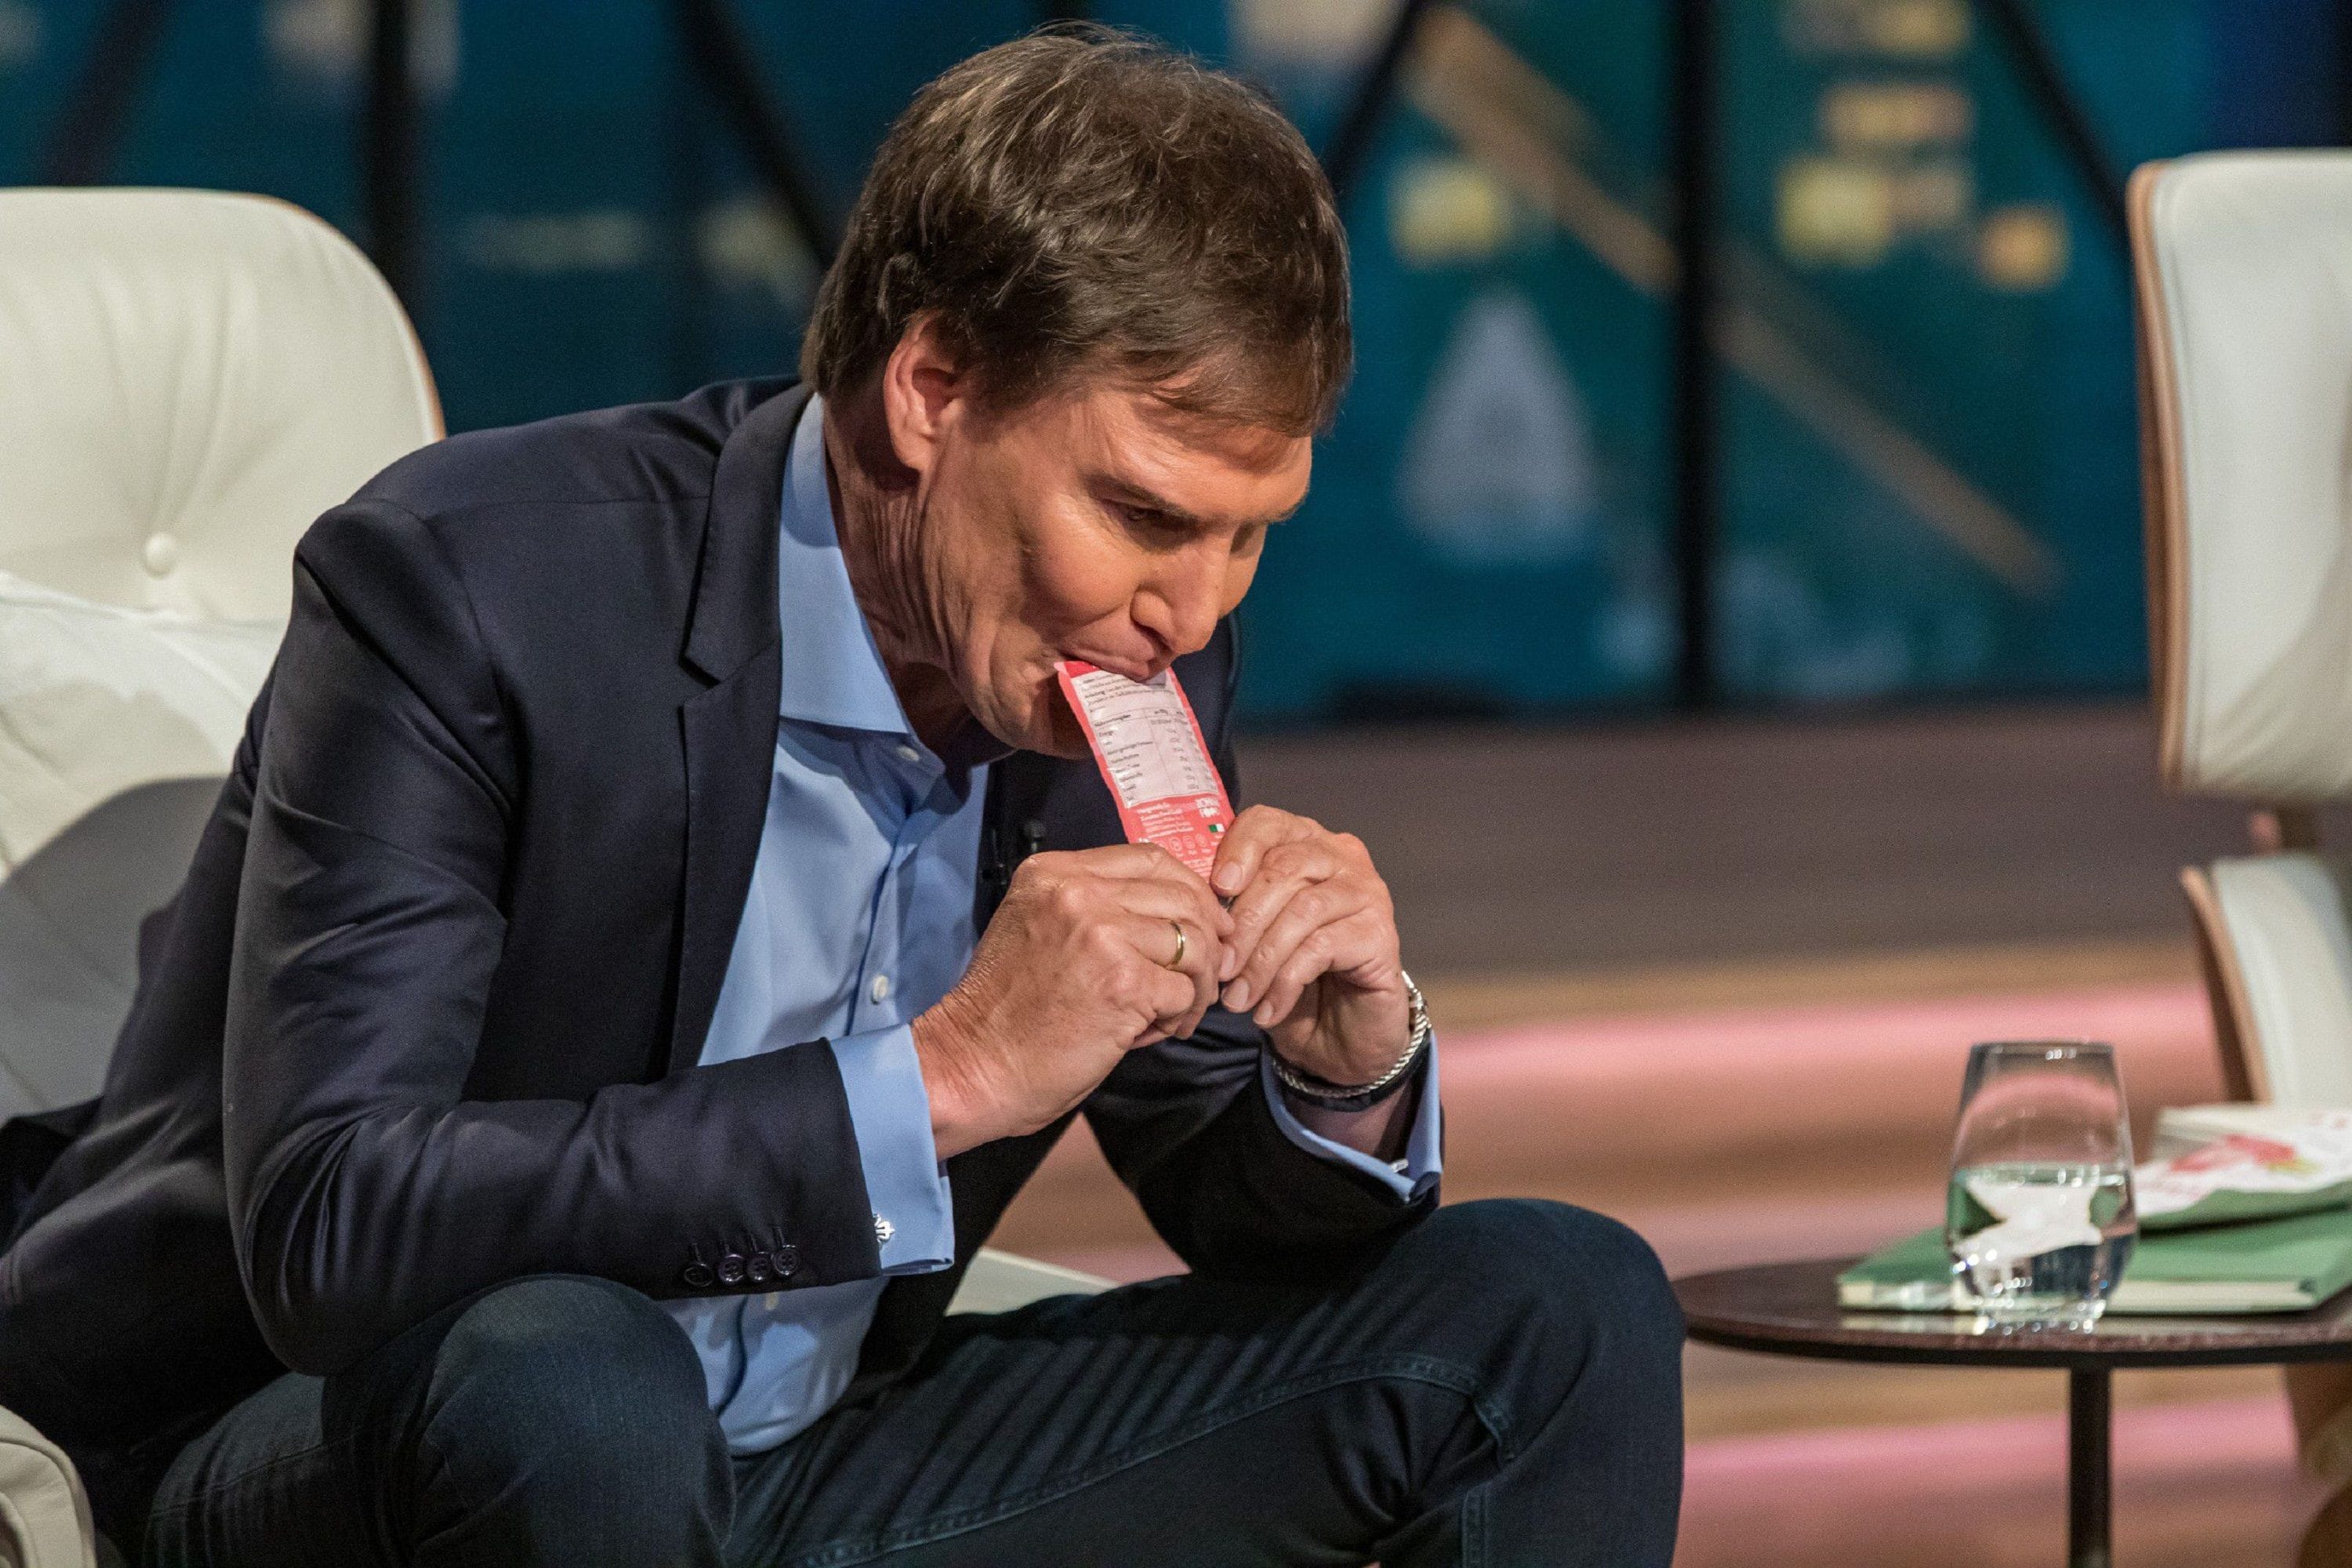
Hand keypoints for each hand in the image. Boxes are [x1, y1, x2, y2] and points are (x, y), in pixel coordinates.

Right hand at [914, 843, 1229, 1157]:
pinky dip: (1181, 1015)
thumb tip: (1174, 915)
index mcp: (1055, 873)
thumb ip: (1094, 908)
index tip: (1204, 924)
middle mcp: (1078, 892)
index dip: (1191, 890)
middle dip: (1207, 941)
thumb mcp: (1037, 928)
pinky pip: (1186, 990)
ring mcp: (1103, 933)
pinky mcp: (1123, 982)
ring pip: (1194, 943)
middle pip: (1183, 897)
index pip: (1151, 857)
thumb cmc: (1006, 1011)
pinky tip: (1157, 1030)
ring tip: (1175, 1013)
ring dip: (1198, 984)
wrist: (973, 1065)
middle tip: (1201, 979)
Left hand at [1211, 806, 1410, 1086]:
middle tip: (1220, 968)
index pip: (1267, 823)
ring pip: (1302, 910)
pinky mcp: (1381, 933)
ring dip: (1261, 959)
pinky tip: (1267, 1011)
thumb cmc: (1291, 974)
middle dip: (1244, 921)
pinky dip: (1285, 982)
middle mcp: (1342, 857)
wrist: (1342, 1030)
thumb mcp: (1254, 937)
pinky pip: (1322, 948)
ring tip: (1238, 999)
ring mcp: (1366, 892)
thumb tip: (1194, 906)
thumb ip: (1232, 909)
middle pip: (1283, 868)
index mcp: (1305, 843)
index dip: (1238, 850)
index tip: (1216, 890)